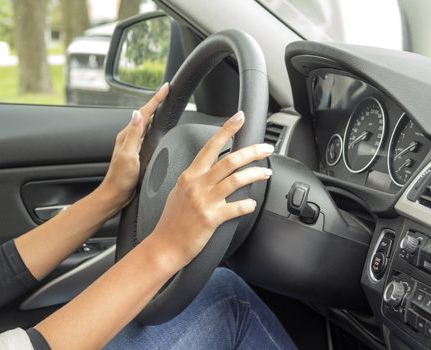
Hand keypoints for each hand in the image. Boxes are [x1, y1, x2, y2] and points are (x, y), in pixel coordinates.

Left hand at [97, 83, 169, 209]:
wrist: (116, 195)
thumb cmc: (120, 179)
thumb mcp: (128, 155)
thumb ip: (133, 134)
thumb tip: (136, 114)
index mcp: (127, 136)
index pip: (144, 112)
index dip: (156, 99)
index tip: (166, 88)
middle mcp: (129, 138)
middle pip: (145, 114)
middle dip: (156, 102)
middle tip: (167, 92)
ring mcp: (133, 145)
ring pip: (146, 123)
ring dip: (155, 113)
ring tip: (164, 104)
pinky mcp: (137, 152)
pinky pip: (147, 134)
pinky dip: (154, 126)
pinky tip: (158, 128)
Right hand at [149, 111, 274, 269]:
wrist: (164, 246)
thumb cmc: (171, 222)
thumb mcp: (179, 192)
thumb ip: (194, 179)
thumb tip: (210, 172)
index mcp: (190, 175)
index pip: (211, 146)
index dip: (227, 130)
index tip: (239, 118)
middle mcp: (197, 185)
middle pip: (229, 160)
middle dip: (252, 151)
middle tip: (266, 148)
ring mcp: (204, 201)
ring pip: (236, 180)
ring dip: (255, 175)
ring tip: (266, 174)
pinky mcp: (211, 218)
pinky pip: (236, 207)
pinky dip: (248, 204)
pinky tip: (252, 204)